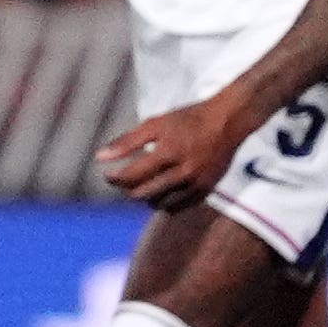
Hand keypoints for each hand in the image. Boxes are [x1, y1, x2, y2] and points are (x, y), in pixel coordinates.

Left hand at [97, 93, 245, 210]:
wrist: (227, 121)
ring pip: (161, 205)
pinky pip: (179, 207)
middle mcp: (183, 172)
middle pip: (144, 194)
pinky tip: (159, 193)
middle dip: (128, 190)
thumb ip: (127, 141)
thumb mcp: (155, 124)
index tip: (108, 176)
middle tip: (123, 183)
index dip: (115, 178)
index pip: (132, 176)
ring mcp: (196, 184)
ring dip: (145, 200)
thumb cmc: (188, 119)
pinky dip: (166, 204)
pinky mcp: (206, 190)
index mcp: (168, 152)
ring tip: (140, 188)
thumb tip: (99, 157)